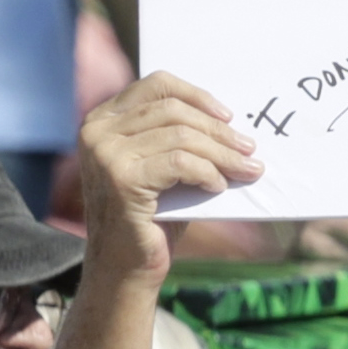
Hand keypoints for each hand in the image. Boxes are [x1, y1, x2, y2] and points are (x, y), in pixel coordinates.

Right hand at [75, 72, 260, 289]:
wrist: (125, 264)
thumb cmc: (152, 216)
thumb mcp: (164, 168)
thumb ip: (180, 139)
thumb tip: (233, 124)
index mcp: (104, 119)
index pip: (155, 84)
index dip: (197, 95)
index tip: (229, 116)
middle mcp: (97, 130)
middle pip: (173, 110)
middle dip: (219, 131)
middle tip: (250, 149)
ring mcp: (105, 153)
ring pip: (181, 136)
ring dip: (222, 154)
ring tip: (246, 170)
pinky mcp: (121, 177)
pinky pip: (180, 163)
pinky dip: (208, 173)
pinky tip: (218, 187)